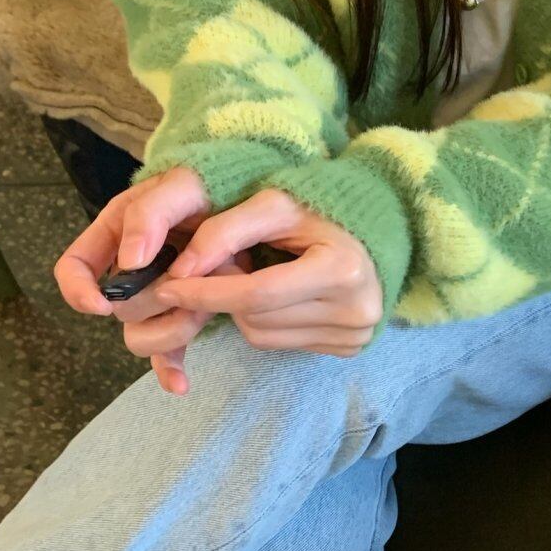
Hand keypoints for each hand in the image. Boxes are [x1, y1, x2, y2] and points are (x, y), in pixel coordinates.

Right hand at [54, 167, 216, 394]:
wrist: (256, 202)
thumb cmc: (215, 187)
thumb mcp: (183, 184)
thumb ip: (151, 213)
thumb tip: (129, 263)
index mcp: (116, 233)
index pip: (74, 267)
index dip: (78, 290)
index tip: (102, 305)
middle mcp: (130, 271)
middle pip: (118, 309)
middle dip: (154, 301)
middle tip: (195, 281)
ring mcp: (155, 299)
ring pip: (142, 336)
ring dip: (175, 326)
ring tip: (209, 304)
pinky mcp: (180, 318)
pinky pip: (165, 355)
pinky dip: (171, 370)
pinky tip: (181, 384)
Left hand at [158, 188, 382, 357]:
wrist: (381, 224)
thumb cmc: (323, 204)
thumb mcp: (277, 203)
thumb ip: (226, 231)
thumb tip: (181, 271)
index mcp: (341, 271)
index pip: (257, 294)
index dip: (208, 292)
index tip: (169, 285)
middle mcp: (355, 311)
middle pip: (256, 318)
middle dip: (224, 296)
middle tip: (214, 268)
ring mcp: (354, 335)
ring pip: (262, 336)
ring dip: (241, 310)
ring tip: (251, 275)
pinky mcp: (348, 347)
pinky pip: (279, 343)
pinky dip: (263, 321)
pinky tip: (273, 295)